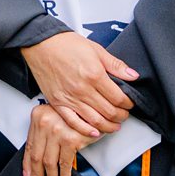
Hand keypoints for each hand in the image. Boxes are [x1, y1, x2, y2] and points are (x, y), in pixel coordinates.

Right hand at [17, 30, 138, 136]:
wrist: (41, 44)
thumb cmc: (66, 44)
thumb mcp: (96, 49)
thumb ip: (116, 65)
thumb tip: (133, 75)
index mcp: (95, 75)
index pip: (118, 98)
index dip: (128, 103)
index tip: (129, 103)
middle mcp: (83, 89)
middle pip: (109, 112)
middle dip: (121, 116)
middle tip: (124, 114)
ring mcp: (70, 98)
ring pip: (95, 121)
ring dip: (108, 126)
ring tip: (114, 125)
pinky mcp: (57, 103)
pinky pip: (73, 122)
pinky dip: (86, 130)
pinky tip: (95, 132)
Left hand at [22, 99, 92, 175]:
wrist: (96, 108)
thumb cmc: (75, 113)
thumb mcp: (54, 117)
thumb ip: (44, 133)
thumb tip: (36, 158)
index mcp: (38, 116)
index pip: (29, 145)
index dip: (27, 163)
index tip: (27, 174)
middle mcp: (45, 122)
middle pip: (37, 156)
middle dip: (37, 174)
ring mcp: (57, 131)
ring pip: (49, 162)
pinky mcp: (70, 139)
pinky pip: (65, 163)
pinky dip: (64, 174)